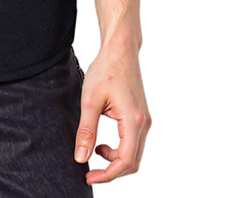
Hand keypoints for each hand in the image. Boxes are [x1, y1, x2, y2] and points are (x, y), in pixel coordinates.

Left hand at [73, 44, 150, 183]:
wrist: (120, 49)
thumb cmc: (105, 70)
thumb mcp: (90, 100)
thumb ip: (86, 131)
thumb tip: (81, 158)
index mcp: (134, 120)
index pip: (126, 161)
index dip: (108, 174)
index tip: (89, 176)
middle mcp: (144, 123)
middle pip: (133, 162)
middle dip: (111, 171)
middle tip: (89, 171)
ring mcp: (144, 121)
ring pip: (134, 154)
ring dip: (115, 160)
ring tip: (94, 151)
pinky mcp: (140, 117)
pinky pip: (133, 143)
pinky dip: (119, 150)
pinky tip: (102, 143)